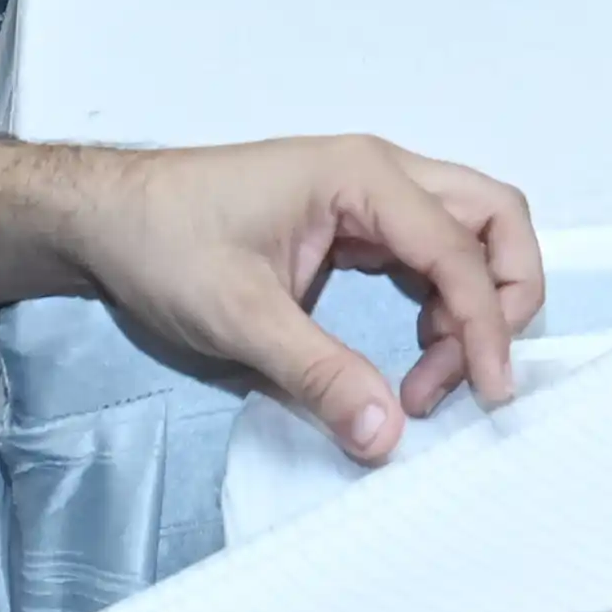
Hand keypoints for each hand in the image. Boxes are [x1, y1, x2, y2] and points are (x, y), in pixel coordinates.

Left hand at [47, 135, 545, 464]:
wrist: (107, 219)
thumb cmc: (166, 245)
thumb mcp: (240, 318)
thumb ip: (319, 374)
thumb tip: (387, 436)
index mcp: (361, 176)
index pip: (458, 249)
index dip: (485, 324)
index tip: (486, 392)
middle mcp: (379, 174)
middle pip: (492, 217)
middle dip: (505, 295)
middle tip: (478, 373)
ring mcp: (368, 196)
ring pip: (468, 235)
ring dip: (471, 304)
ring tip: (427, 379)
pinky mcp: (353, 225)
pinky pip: (428, 256)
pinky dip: (440, 303)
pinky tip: (412, 354)